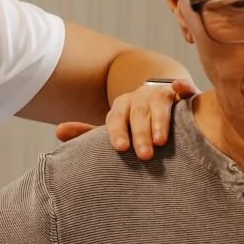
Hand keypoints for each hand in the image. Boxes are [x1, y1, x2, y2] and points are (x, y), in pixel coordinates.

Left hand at [56, 77, 194, 158]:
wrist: (163, 104)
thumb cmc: (135, 125)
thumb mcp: (115, 129)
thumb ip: (88, 133)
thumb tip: (58, 131)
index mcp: (122, 106)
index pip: (116, 117)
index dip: (117, 131)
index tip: (120, 148)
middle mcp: (141, 97)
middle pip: (138, 112)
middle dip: (140, 133)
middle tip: (144, 155)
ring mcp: (162, 93)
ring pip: (160, 102)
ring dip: (160, 120)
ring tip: (161, 141)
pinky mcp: (183, 93)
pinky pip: (184, 87)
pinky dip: (183, 87)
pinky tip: (180, 88)